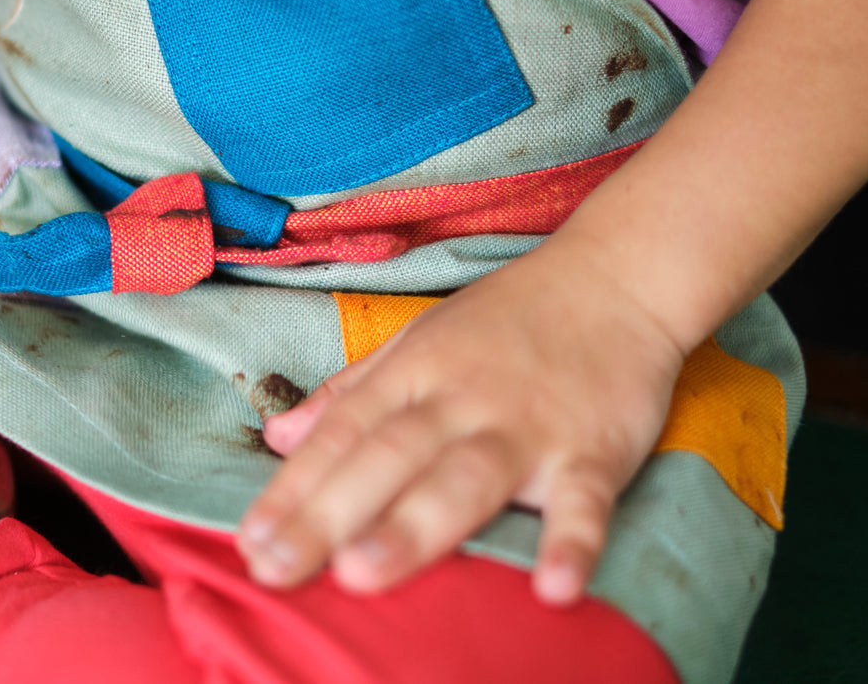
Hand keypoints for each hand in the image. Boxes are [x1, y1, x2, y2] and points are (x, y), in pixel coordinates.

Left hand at [236, 242, 684, 604]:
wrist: (617, 278)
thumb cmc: (509, 319)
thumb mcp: (418, 341)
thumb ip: (349, 392)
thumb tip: (277, 437)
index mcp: (414, 373)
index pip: (341, 433)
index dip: (292, 487)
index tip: (250, 541)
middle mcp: (461, 400)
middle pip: (385, 458)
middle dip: (326, 515)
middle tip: (275, 570)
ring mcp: (527, 425)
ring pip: (464, 478)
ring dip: (414, 526)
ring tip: (363, 573)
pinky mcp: (596, 449)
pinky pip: (584, 501)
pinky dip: (572, 542)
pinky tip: (553, 589)